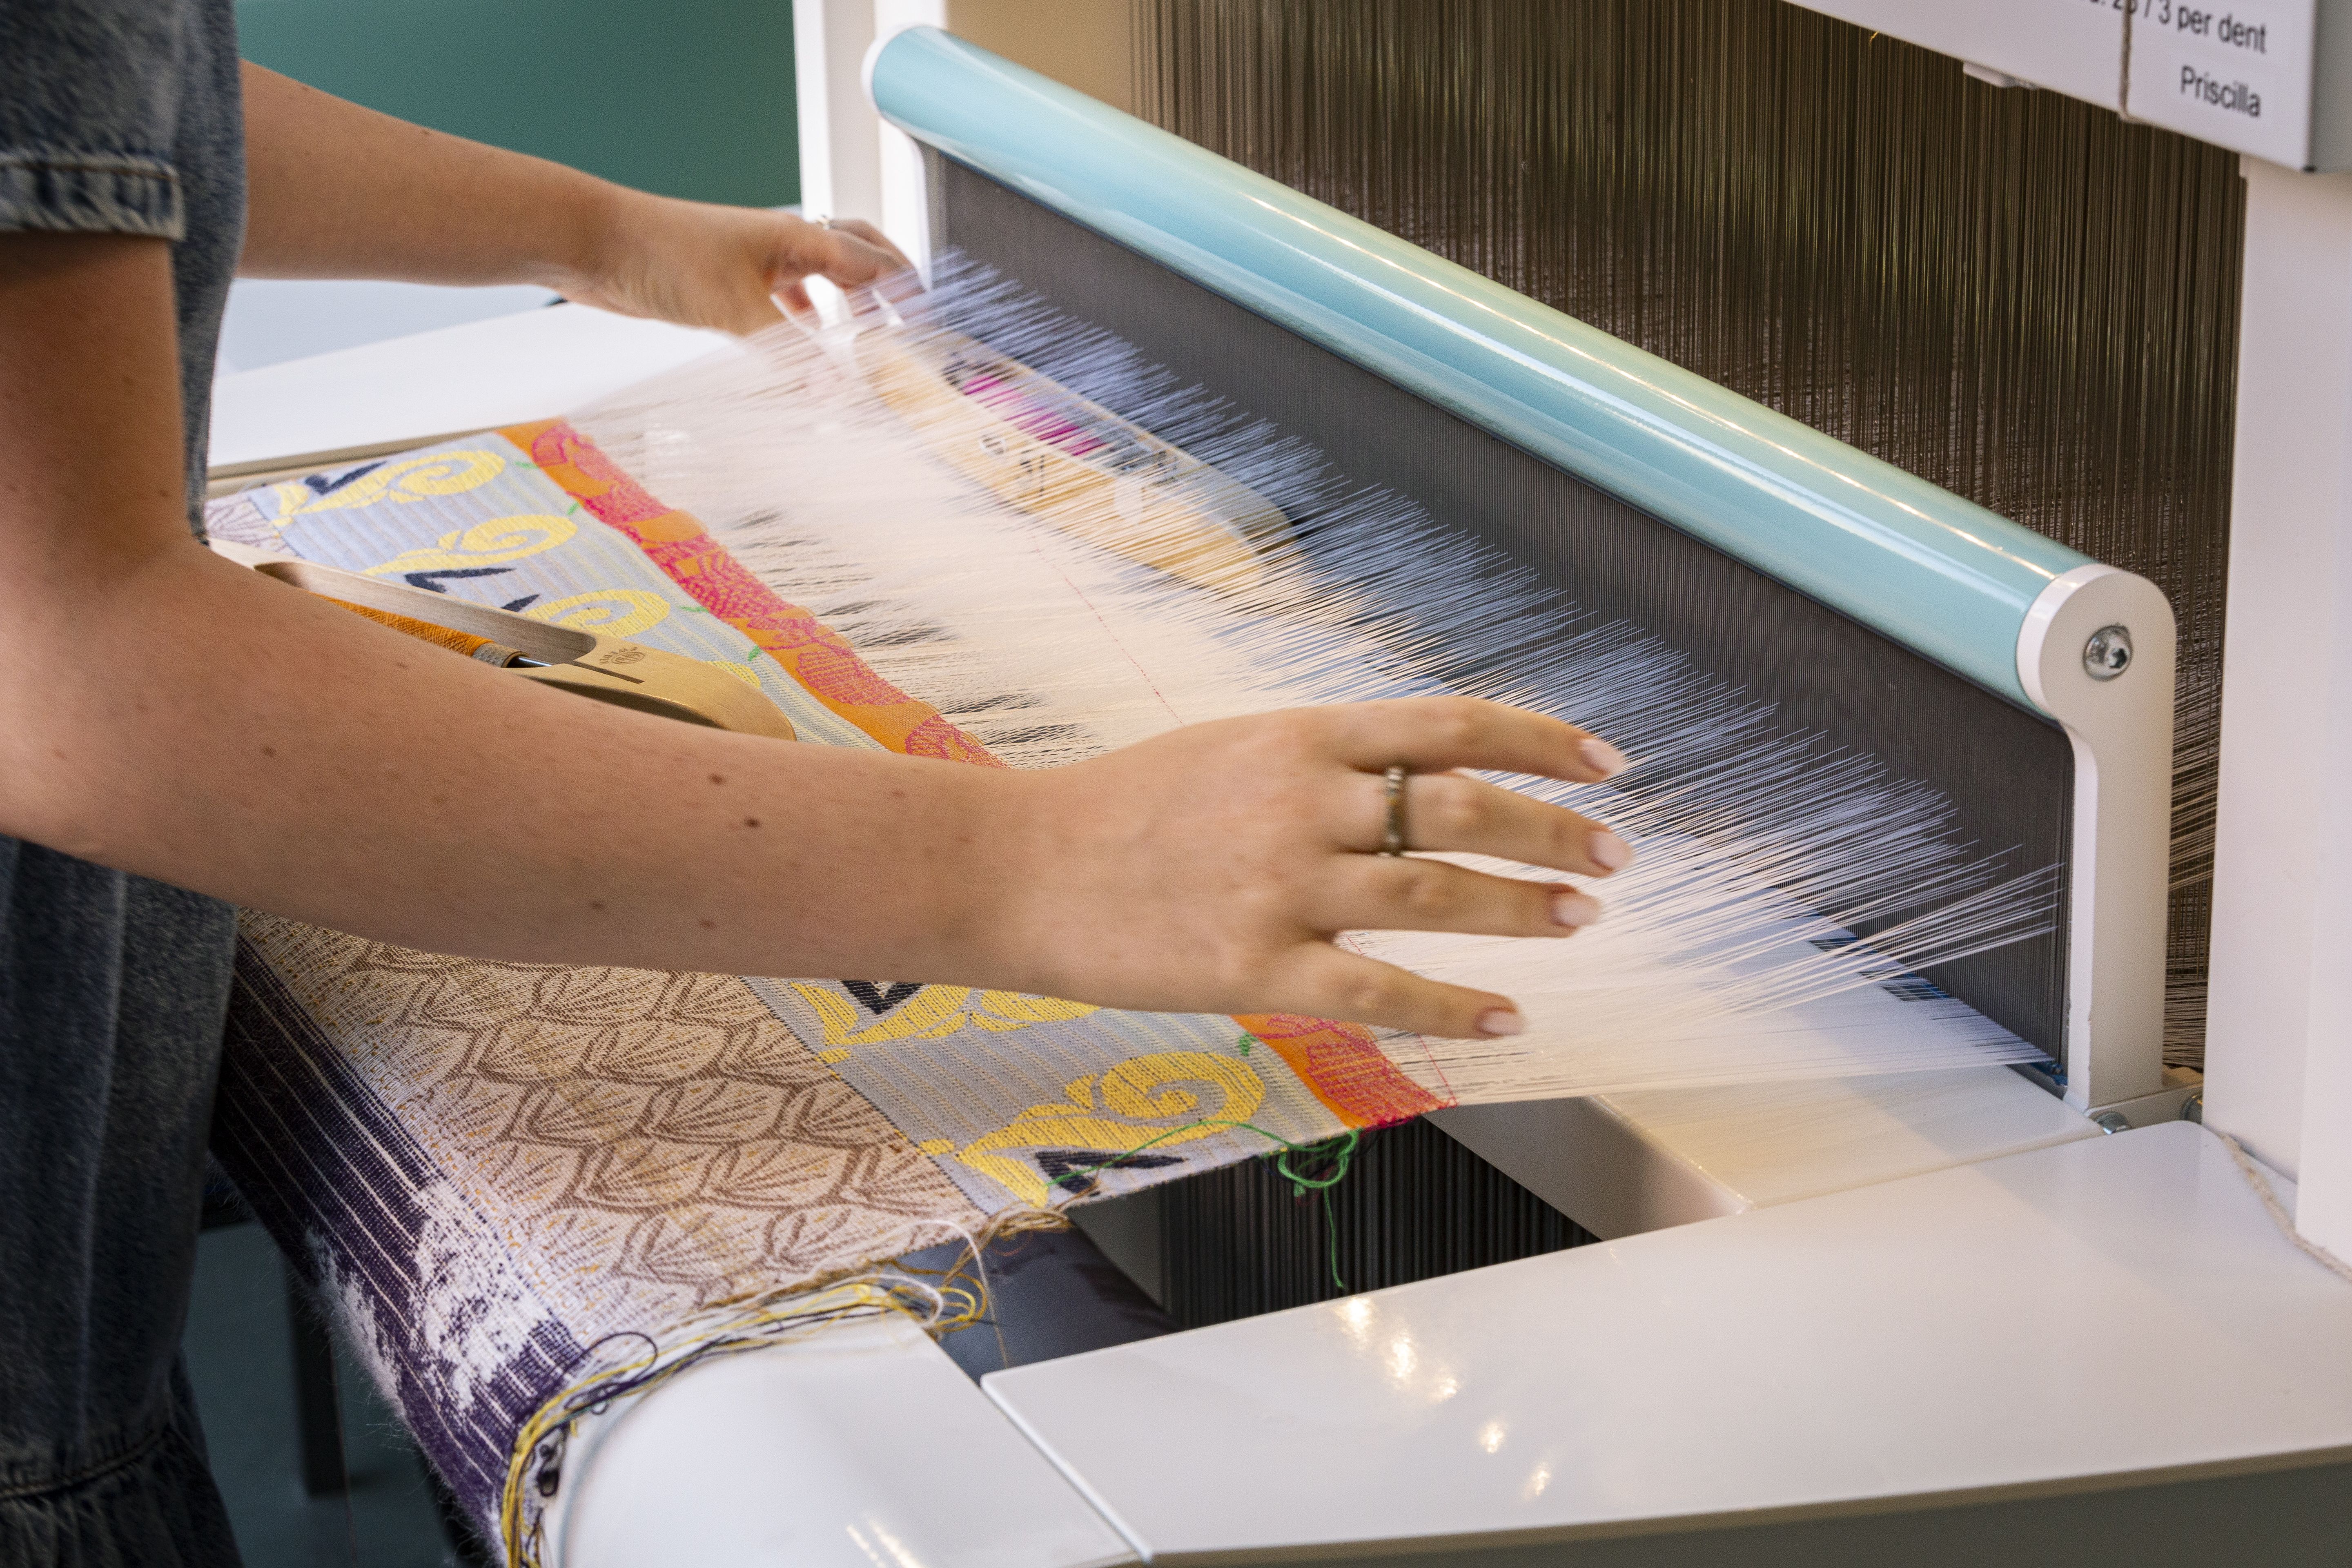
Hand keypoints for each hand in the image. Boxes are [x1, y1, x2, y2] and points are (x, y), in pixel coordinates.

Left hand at [561, 188, 910, 334]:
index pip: (871, 262)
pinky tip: (804, 351)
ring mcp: (755, 261)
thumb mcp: (739, 311)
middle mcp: (782, 243)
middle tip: (912, 318)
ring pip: (819, 279)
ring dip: (847, 305)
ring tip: (868, 340)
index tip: (930, 324)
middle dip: (889, 283)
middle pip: (855, 253)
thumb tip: (840, 396)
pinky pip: (783, 301)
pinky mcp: (728, 283)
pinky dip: (804, 324)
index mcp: (796, 237)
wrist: (596, 244)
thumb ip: (794, 356)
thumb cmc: (662, 255)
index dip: (906, 292)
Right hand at [981, 697, 1632, 1039]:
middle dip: (1553, 831)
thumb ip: (1326, 758)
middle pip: (1462, 806)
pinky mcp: (1255, 967)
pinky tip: (1508, 1019)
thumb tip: (1425, 770)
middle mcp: (1302, 802)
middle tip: (1613, 856)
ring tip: (1580, 920)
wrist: (1020, 868)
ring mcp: (1281, 886)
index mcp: (1300, 736)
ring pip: (1436, 894)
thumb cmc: (1122, 807)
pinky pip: (1379, 991)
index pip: (1450, 724)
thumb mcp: (1232, 747)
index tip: (1604, 764)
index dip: (1541, 741)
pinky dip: (1455, 1007)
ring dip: (1522, 909)